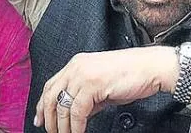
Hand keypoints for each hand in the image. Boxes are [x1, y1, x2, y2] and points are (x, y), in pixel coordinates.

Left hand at [34, 47, 177, 132]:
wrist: (150, 67)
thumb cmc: (130, 75)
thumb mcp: (102, 86)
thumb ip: (86, 98)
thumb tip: (75, 115)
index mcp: (76, 64)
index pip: (51, 85)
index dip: (42, 104)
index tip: (39, 120)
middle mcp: (76, 66)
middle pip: (51, 95)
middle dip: (48, 118)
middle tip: (52, 132)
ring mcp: (83, 74)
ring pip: (62, 105)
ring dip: (62, 126)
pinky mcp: (92, 84)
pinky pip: (77, 111)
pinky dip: (76, 126)